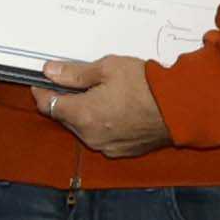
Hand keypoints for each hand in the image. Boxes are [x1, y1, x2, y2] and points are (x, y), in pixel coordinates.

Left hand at [38, 53, 173, 157]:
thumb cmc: (145, 85)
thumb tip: (49, 72)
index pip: (48, 105)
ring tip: (101, 93)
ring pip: (84, 128)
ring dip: (85, 113)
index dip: (41, 91)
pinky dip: (102, 124)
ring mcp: (106, 147)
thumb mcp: (107, 68)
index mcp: (82, 115)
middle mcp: (90, 136)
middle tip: (76, 82)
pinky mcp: (122, 151)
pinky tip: (115, 109)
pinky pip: (102, 137)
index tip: (40, 81)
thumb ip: (74, 73)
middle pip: (65, 118)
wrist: (179, 107)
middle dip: (66, 101)